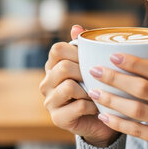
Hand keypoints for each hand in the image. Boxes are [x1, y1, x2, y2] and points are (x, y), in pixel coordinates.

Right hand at [39, 25, 118, 147]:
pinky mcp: (58, 118)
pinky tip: (98, 106)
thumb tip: (77, 27)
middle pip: (63, 67)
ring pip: (69, 86)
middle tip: (98, 78)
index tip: (91, 58)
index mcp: (53, 66)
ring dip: (89, 89)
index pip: (57, 49)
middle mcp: (47, 83)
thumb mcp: (92, 65)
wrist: (101, 120)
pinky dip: (93, 105)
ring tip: (97, 93)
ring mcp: (50, 101)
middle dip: (85, 71)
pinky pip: (78, 106)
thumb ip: (85, 47)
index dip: (76, 51)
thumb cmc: (97, 88)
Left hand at [87, 53, 147, 148]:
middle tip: (95, 70)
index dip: (135, 62)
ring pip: (138, 110)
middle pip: (144, 88)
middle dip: (116, 78)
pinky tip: (105, 116)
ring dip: (112, 100)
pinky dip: (119, 124)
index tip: (114, 54)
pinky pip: (139, 131)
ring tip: (93, 91)